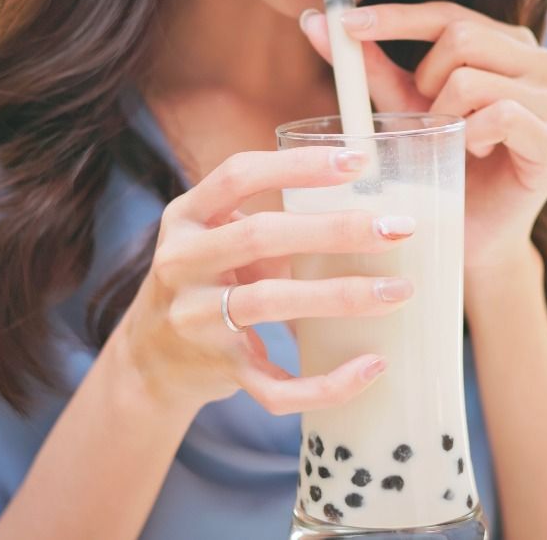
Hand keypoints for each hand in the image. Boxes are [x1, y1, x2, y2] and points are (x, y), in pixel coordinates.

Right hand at [122, 146, 416, 413]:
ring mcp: (196, 320)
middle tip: (396, 230)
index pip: (238, 175)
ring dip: (341, 295)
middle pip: (259, 236)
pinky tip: (371, 366)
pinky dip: (328, 382)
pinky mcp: (219, 370)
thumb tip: (369, 218)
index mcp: (186, 218)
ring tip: (397, 291)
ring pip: (270, 303)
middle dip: (334, 230)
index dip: (297, 165)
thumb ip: (272, 228)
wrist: (149, 361)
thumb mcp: (218, 242)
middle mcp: (183, 264)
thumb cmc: (206, 285)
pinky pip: (276, 385)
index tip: (359, 161)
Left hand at [299, 2, 546, 271]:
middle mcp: (540, 62)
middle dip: (422, 80)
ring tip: (450, 140)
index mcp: (506, 42)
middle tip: (425, 118)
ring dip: (442, 115)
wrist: (467, 235)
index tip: (343, 23)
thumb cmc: (437, 163)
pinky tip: (473, 155)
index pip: (446, 12)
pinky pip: (504, 117)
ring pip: (473, 79)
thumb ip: (368, 66)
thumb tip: (315, 22)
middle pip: (461, 36)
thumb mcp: (399, 107)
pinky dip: (472, 137)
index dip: (394, 16)